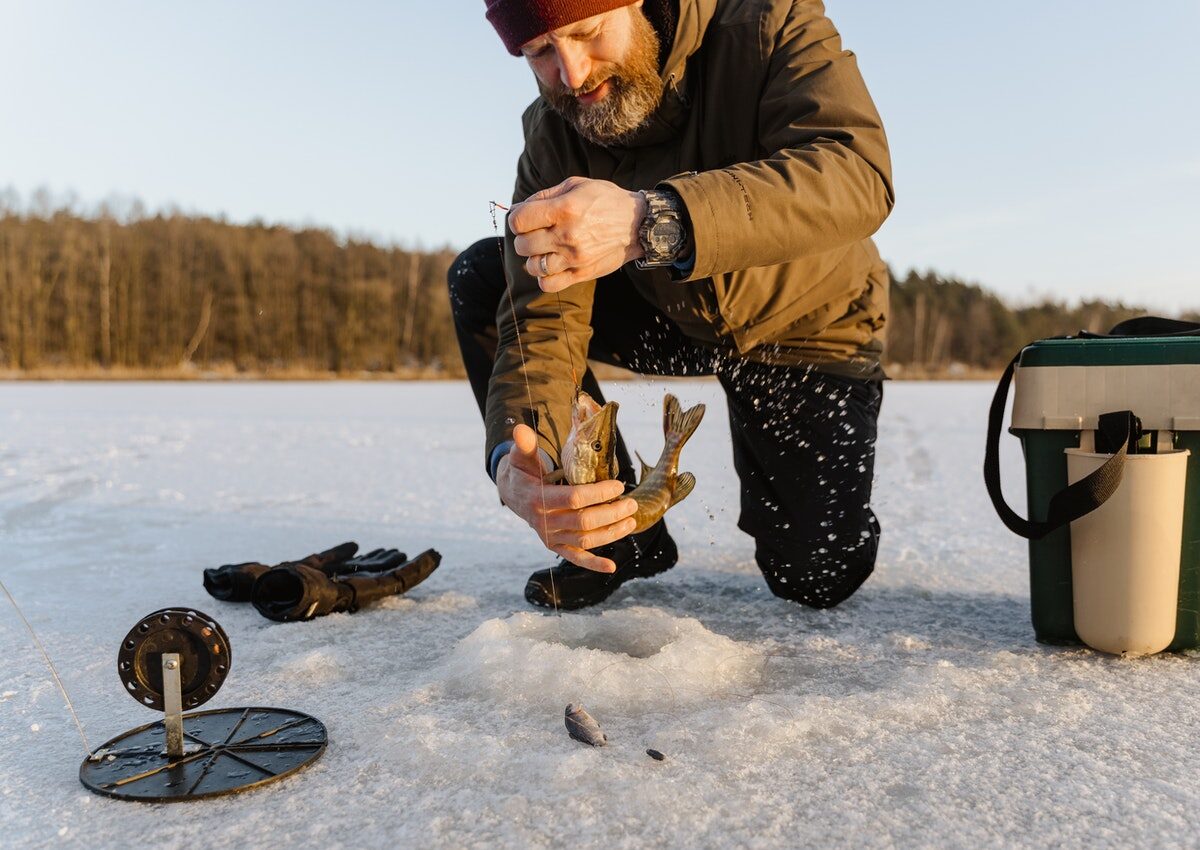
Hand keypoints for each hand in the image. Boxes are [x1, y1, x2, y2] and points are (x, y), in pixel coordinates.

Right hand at [496, 424, 637, 571]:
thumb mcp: (521, 456)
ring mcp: (550, 537)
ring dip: (611, 533)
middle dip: (611, 513)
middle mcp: (544, 522)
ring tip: (631, 521)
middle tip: (631, 503)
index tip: (618, 485)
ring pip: (585, 540)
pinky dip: (593, 564)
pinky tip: (612, 567)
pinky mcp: (555, 545)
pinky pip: (575, 557)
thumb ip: (524, 444)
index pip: (574, 498)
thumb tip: (519, 429)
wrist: (512, 493)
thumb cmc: (522, 470)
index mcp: (537, 499)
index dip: (598, 494)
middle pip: (584, 521)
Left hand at [508, 177, 646, 292]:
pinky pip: (549, 284)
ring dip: (533, 258)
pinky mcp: (581, 273)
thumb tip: (516, 209)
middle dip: (524, 238)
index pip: (518, 221)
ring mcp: (574, 257)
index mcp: (564, 209)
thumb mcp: (576, 185)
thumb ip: (544, 196)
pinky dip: (544, 277)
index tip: (526, 218)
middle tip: (536, 233)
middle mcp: (567, 235)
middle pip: (523, 245)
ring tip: (545, 250)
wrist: (638, 224)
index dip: (517, 219)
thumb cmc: (605, 201)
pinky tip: (551, 266)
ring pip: (533, 266)